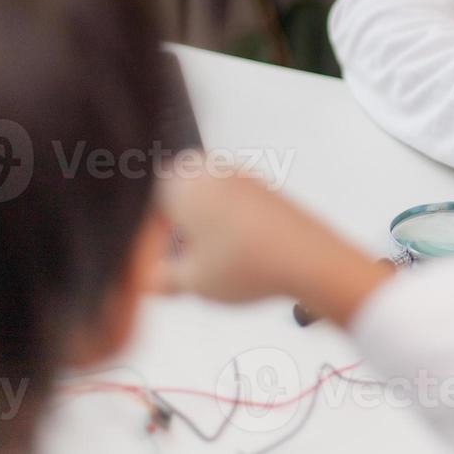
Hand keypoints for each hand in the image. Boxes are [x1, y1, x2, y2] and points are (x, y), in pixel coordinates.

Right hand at [154, 168, 393, 325]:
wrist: (309, 260)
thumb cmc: (254, 262)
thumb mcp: (191, 282)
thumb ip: (161, 279)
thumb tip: (154, 278)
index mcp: (184, 182)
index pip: (145, 199)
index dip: (146, 234)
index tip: (152, 258)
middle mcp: (213, 171)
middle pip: (176, 194)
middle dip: (172, 226)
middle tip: (176, 259)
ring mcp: (242, 176)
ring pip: (205, 197)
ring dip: (200, 225)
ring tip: (207, 262)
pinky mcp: (266, 188)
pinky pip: (233, 202)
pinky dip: (226, 224)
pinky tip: (234, 255)